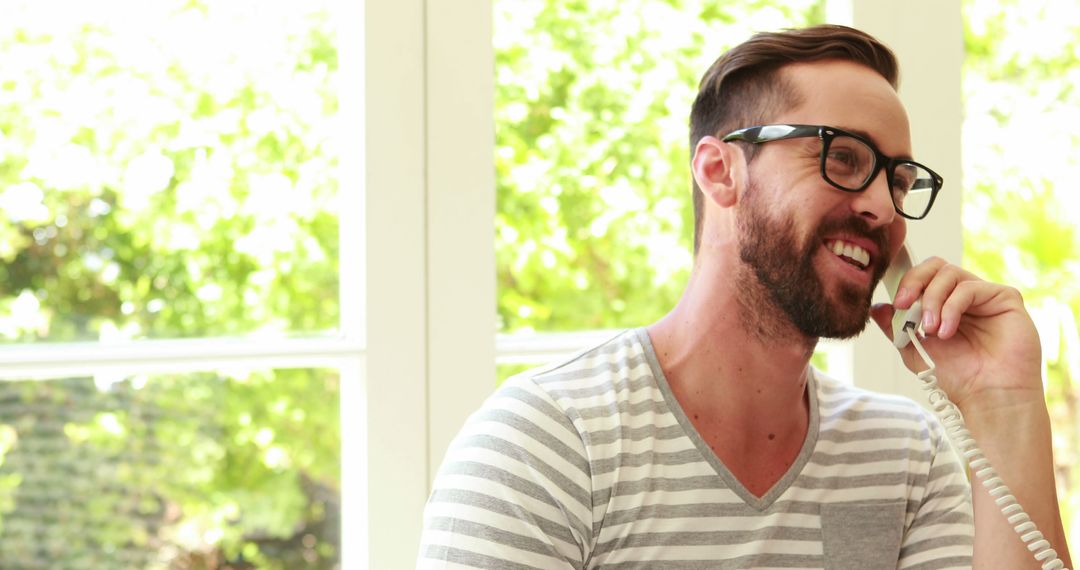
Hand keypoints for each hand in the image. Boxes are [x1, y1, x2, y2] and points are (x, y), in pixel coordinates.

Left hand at [868, 256, 1043, 412]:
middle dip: (915, 281)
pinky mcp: (1005, 298)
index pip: (924, 276)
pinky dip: (951, 307)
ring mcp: (986, 296)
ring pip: (951, 274)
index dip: (907, 283)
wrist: (988, 398)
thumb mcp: (915, 351)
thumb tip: (877, 307)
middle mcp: (966, 296)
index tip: (896, 304)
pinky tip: (946, 331)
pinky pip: (971, 288)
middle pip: (936, 266)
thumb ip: (896, 328)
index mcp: (946, 304)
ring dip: (932, 300)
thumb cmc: (958, 378)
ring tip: (930, 330)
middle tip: (904, 304)